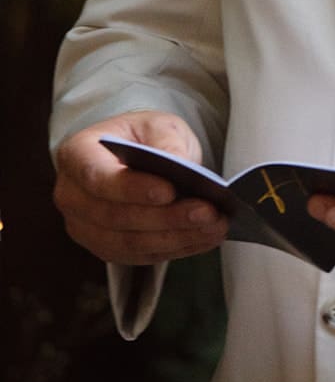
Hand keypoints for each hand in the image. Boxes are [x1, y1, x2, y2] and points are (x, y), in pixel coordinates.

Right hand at [53, 111, 228, 265]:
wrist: (133, 154)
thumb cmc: (142, 137)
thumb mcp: (157, 124)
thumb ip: (166, 141)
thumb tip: (182, 166)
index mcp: (76, 156)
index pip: (98, 178)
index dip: (132, 189)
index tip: (170, 191)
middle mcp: (72, 197)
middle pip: (116, 217)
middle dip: (166, 218)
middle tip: (207, 212)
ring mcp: (85, 228)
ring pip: (130, 243)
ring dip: (176, 238)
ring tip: (214, 227)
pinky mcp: (106, 249)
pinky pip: (141, 256)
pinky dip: (176, 249)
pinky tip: (204, 239)